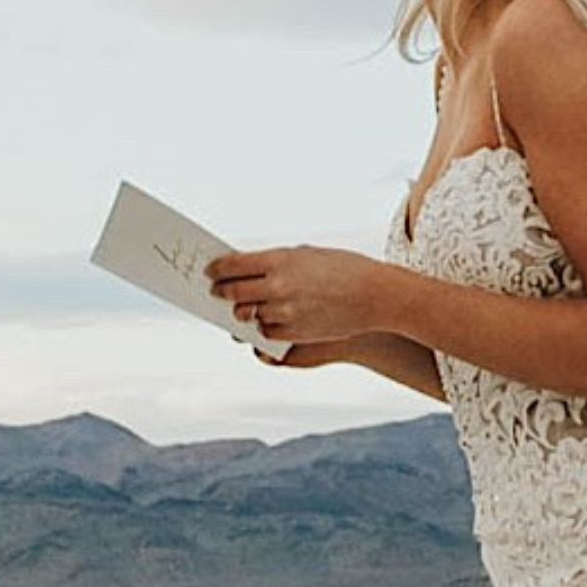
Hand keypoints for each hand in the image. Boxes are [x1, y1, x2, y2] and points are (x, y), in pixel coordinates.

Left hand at [211, 244, 408, 362]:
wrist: (377, 296)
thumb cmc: (345, 269)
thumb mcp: (307, 254)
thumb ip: (276, 261)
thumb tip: (247, 267)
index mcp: (280, 260)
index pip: (233, 265)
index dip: (216, 269)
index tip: (210, 271)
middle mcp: (278, 286)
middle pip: (232, 292)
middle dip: (220, 292)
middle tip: (216, 291)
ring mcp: (285, 311)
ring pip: (247, 314)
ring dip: (244, 310)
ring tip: (246, 305)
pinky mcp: (294, 332)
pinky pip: (265, 332)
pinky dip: (264, 326)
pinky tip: (271, 318)